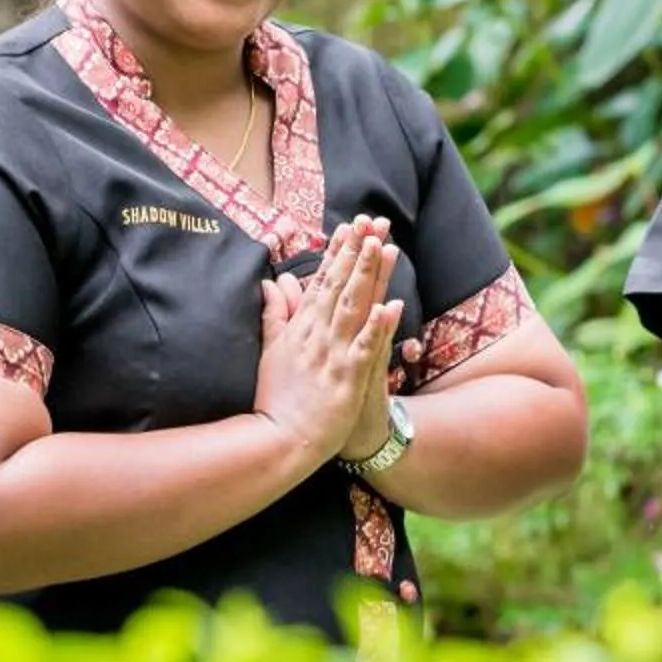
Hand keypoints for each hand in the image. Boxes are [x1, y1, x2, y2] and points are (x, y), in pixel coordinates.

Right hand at [255, 217, 402, 465]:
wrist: (278, 439)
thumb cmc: (276, 398)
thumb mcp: (270, 350)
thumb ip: (274, 315)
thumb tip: (272, 282)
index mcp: (301, 328)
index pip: (321, 282)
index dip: (336, 253)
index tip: (349, 227)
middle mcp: (316, 335)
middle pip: (340, 286)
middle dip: (356, 252)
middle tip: (373, 222)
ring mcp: (332, 355)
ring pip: (354, 307)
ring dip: (368, 276)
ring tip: (382, 247)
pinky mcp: (347, 378)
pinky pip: (365, 348)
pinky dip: (377, 327)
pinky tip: (391, 304)